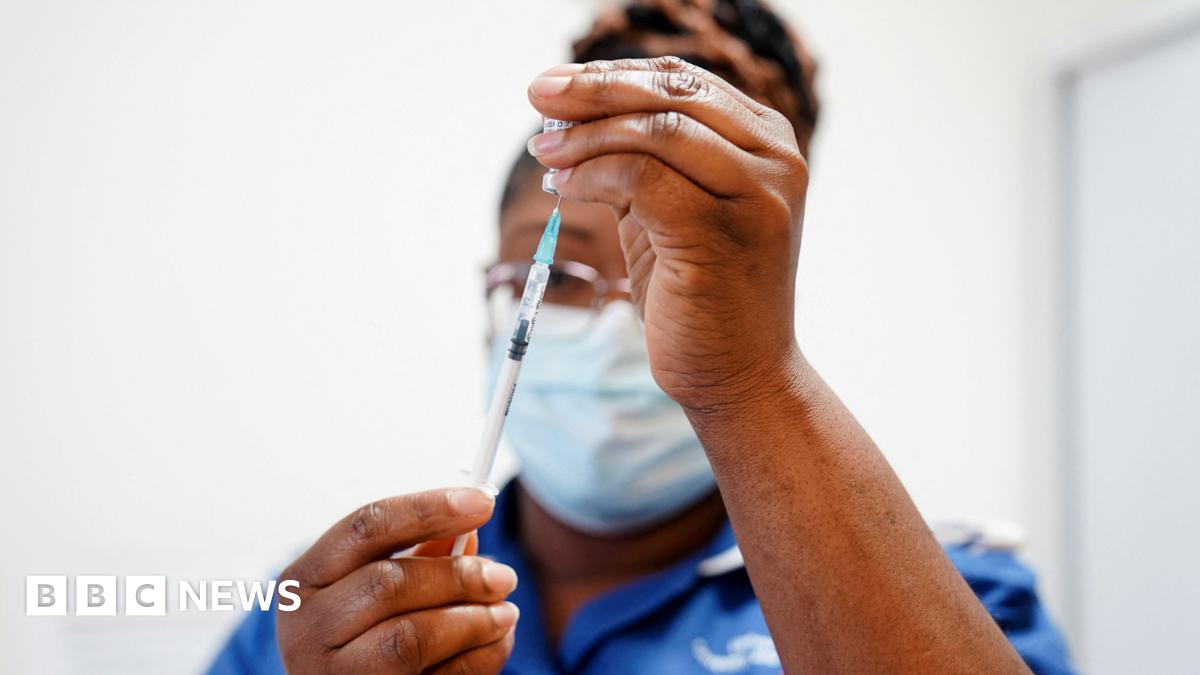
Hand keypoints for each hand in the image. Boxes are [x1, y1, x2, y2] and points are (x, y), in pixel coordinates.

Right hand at [277, 488, 518, 673]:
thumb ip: (416, 559)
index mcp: (303, 582)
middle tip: (504, 576)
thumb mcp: (369, 594)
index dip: (428, 509)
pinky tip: (495, 644)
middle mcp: (306, 628)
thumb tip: (467, 528)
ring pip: (411, 637)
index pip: (366, 527)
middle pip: (391, 583)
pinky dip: (478, 659)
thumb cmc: (352, 642)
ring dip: (473, 620)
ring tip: (506, 614)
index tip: (482, 501)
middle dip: (459, 576)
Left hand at [526, 57, 808, 412]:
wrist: (740, 375)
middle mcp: (774, 160)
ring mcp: (755, 195)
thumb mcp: (673, 210)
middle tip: (538, 97)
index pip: (682, 82)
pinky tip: (565, 187)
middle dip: (592, 90)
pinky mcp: (721, 233)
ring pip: (654, 132)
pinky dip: (593, 175)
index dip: (612, 73)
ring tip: (545, 153)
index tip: (556, 85)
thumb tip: (567, 114)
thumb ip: (642, 160)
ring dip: (585, 136)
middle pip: (670, 95)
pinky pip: (641, 178)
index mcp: (767, 143)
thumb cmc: (701, 294)